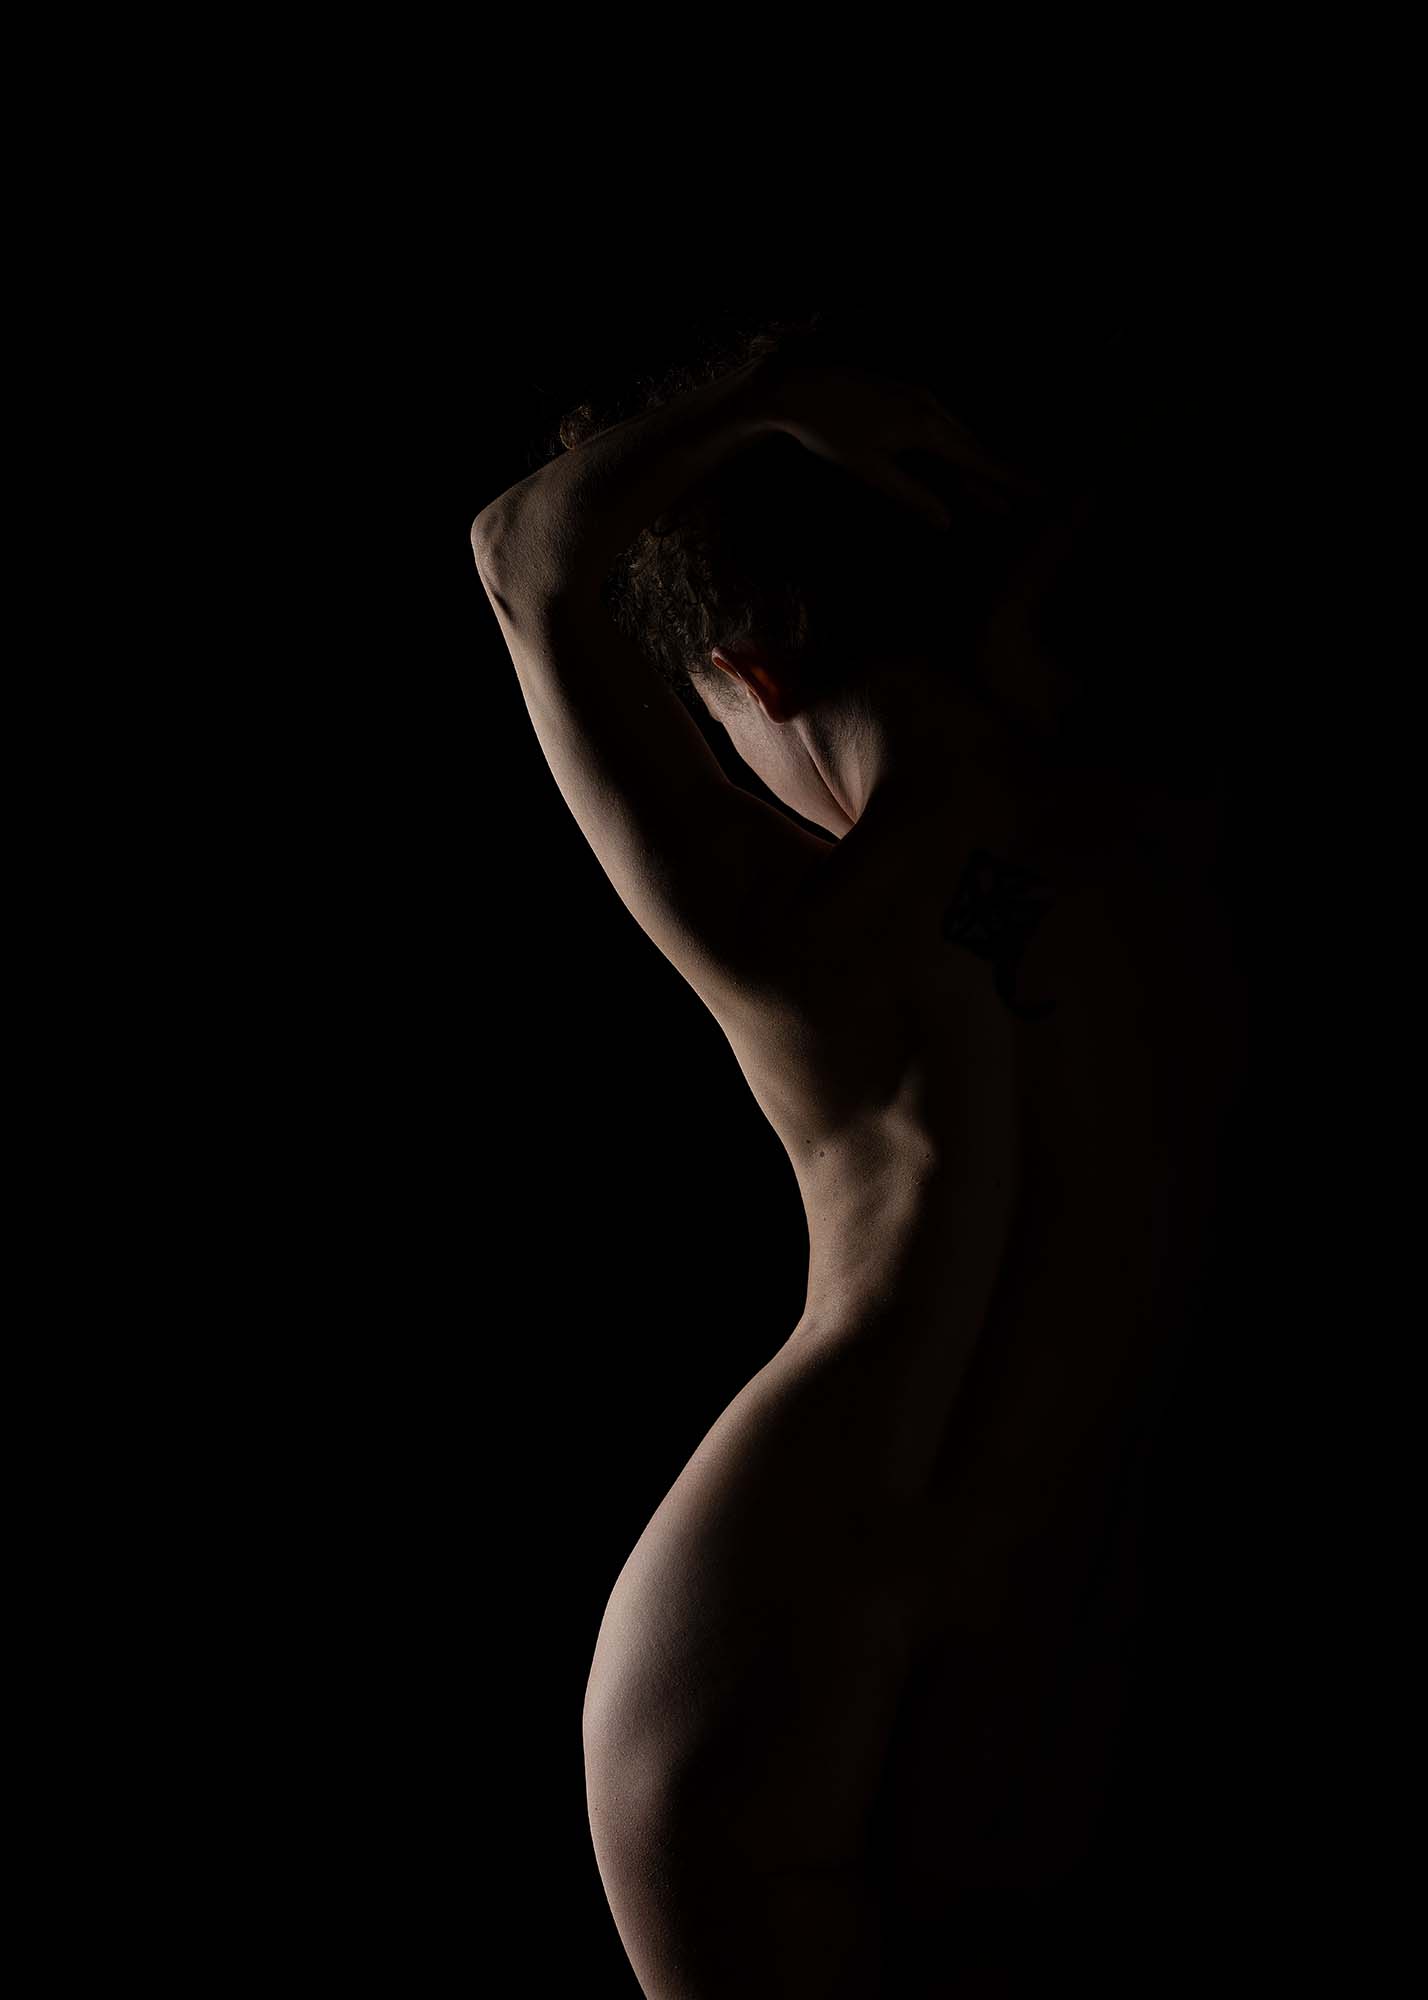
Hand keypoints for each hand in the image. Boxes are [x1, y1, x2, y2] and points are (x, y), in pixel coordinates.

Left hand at [749, 355, 1047, 528]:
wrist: (796, 387)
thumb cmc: (829, 430)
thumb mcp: (869, 469)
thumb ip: (912, 495)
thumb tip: (947, 520)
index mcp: (925, 426)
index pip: (977, 460)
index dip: (1007, 480)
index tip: (1038, 493)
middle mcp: (929, 405)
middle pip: (972, 447)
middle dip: (998, 475)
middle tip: (1029, 498)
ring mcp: (918, 395)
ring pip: (955, 435)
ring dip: (974, 464)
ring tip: (994, 492)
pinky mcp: (904, 393)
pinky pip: (938, 425)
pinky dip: (951, 448)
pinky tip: (955, 463)